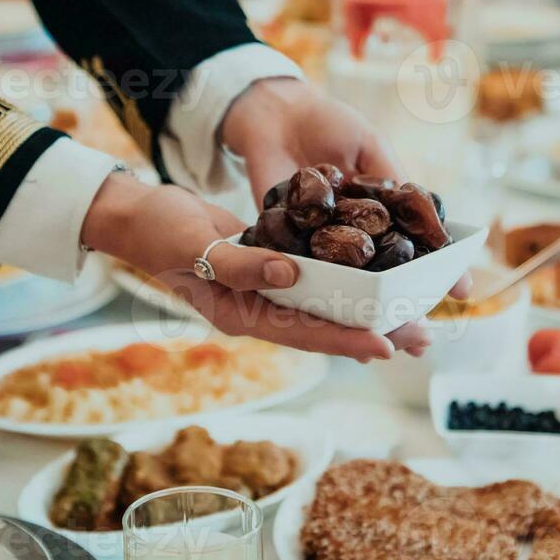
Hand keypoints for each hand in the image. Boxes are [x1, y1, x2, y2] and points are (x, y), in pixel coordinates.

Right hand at [80, 172, 425, 359]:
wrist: (137, 214)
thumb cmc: (158, 230)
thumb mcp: (194, 244)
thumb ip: (241, 263)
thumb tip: (291, 274)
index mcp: (241, 316)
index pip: (304, 334)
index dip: (346, 339)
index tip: (386, 345)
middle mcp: (258, 311)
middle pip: (325, 327)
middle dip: (373, 332)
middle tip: (423, 338)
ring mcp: (263, 292)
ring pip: (325, 306)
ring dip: (367, 309)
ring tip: (412, 316)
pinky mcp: (267, 267)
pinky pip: (314, 279)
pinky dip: (344, 279)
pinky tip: (374, 277)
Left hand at [219, 77, 471, 330]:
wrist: (275, 112)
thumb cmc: (329, 123)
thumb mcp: (371, 146)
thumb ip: (394, 182)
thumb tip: (432, 222)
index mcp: (380, 212)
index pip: (415, 249)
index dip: (438, 271)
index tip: (462, 291)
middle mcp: (354, 234)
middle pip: (383, 280)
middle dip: (404, 310)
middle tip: (425, 338)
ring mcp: (321, 242)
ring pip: (348, 288)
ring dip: (368, 316)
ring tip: (390, 344)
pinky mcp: (285, 243)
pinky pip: (306, 277)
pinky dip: (321, 300)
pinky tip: (339, 325)